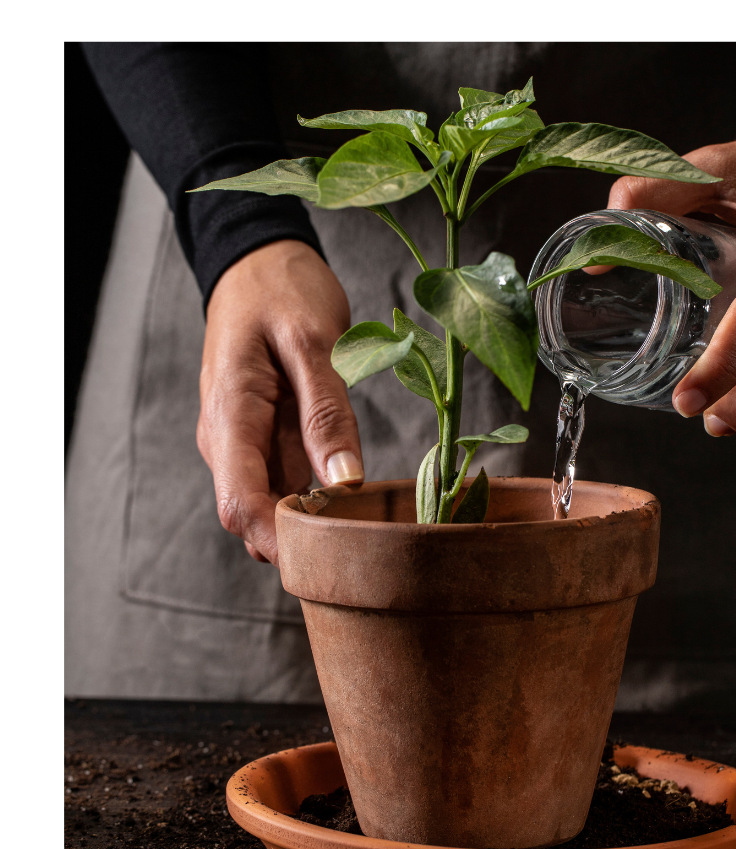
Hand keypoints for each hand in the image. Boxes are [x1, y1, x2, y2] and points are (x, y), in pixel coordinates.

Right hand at [197, 239, 360, 562]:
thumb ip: (326, 412)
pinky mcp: (265, 435)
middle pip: (252, 516)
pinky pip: (285, 480)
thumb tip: (344, 483)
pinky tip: (357, 504)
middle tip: (365, 552)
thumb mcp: (312, 341)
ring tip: (369, 533)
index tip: (331, 560)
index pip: (238, 505)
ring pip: (270, 503)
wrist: (257, 262)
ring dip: (309, 525)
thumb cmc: (283, 291)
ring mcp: (245, 439)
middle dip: (299, 542)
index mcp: (230, 417)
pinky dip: (314, 499)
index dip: (279, 542)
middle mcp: (228, 439)